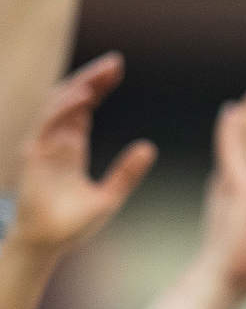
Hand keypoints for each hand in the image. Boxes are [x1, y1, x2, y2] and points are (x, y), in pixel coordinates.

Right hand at [9, 53, 155, 255]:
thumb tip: (148, 148)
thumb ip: (127, 173)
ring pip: (59, 105)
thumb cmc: (74, 224)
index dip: (99, 87)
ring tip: (103, 73)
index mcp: (73, 147)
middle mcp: (56, 141)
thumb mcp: (110, 196)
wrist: (48, 245)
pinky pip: (47, 124)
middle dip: (92, 79)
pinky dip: (64, 108)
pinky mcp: (34, 155)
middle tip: (116, 62)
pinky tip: (82, 97)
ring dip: (79, 86)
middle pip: (72, 100)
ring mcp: (43, 146)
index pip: (85, 107)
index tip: (117, 70)